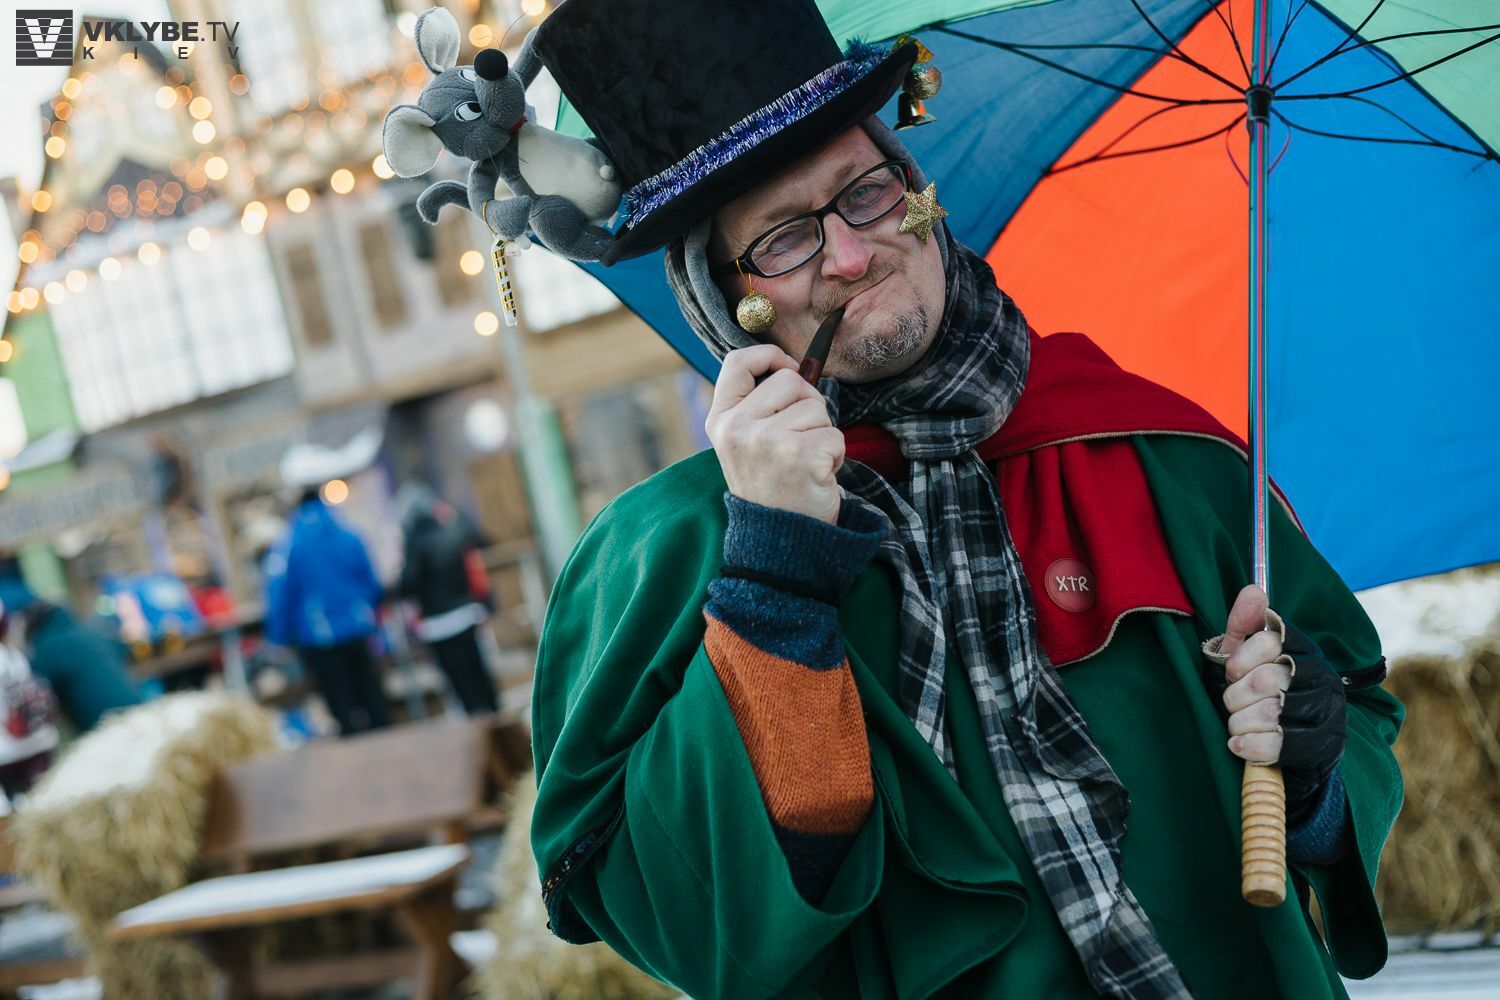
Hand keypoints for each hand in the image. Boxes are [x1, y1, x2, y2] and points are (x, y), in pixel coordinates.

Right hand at [706, 345, 843, 523]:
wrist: (778, 542)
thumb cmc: (770, 485)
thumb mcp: (745, 442)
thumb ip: (758, 404)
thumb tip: (794, 367)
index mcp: (721, 419)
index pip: (738, 362)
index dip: (769, 356)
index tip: (787, 368)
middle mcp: (738, 427)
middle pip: (791, 381)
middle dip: (808, 404)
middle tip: (799, 439)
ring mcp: (767, 441)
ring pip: (817, 408)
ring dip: (822, 433)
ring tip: (805, 461)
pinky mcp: (799, 456)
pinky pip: (835, 435)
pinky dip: (835, 456)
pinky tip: (816, 475)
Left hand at [1203, 584, 1346, 822]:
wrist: (1298, 749)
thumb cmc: (1263, 695)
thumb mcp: (1248, 657)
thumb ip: (1245, 625)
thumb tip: (1252, 590)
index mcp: (1306, 652)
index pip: (1272, 641)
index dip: (1243, 656)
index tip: (1232, 670)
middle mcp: (1324, 680)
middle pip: (1267, 680)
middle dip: (1236, 695)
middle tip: (1232, 702)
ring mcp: (1327, 715)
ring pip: (1270, 713)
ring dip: (1240, 721)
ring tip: (1237, 723)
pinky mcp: (1322, 747)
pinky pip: (1278, 744)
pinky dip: (1249, 745)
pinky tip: (1238, 744)